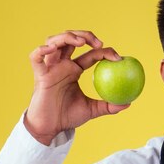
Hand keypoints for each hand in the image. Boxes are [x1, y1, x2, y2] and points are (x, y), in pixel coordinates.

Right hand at [25, 30, 129, 144]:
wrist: (51, 128)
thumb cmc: (68, 117)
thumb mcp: (92, 110)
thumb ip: (108, 106)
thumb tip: (128, 103)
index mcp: (74, 70)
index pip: (90, 54)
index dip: (104, 51)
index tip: (118, 58)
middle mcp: (62, 65)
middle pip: (70, 39)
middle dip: (85, 35)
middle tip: (99, 43)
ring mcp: (50, 68)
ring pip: (53, 41)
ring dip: (67, 37)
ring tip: (81, 42)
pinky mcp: (39, 75)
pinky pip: (35, 58)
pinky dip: (41, 50)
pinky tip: (52, 49)